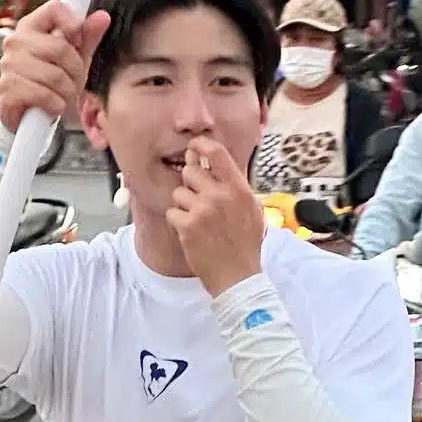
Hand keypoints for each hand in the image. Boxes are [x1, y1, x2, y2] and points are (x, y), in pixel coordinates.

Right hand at [0, 0, 109, 134]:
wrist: (30, 116)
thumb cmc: (52, 81)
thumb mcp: (75, 58)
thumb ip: (87, 38)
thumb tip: (103, 17)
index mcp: (30, 26)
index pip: (54, 8)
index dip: (73, 24)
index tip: (79, 42)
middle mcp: (16, 41)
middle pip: (60, 48)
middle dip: (76, 70)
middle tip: (75, 80)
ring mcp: (9, 65)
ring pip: (55, 76)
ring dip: (67, 92)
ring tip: (63, 95)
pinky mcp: (8, 90)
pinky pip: (44, 95)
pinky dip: (55, 105)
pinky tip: (52, 105)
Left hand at [167, 138, 265, 296]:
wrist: (238, 276)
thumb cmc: (244, 243)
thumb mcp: (250, 208)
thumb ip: (233, 184)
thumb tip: (211, 161)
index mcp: (238, 189)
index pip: (217, 154)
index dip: (201, 145)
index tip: (193, 146)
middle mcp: (220, 196)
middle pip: (190, 172)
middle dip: (190, 185)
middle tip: (198, 202)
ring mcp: (203, 210)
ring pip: (178, 193)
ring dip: (183, 206)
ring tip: (198, 222)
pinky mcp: (187, 226)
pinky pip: (171, 212)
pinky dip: (178, 222)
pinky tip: (191, 233)